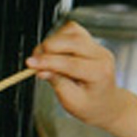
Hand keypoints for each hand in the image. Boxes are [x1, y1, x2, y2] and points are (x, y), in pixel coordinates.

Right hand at [27, 21, 136, 136]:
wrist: (105, 103)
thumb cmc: (91, 105)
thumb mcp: (72, 102)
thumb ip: (57, 83)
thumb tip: (41, 69)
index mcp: (99, 73)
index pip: (71, 63)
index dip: (47, 62)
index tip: (30, 64)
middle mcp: (101, 56)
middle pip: (72, 41)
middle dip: (48, 48)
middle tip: (34, 61)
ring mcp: (97, 46)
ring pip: (72, 32)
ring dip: (53, 42)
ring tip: (44, 57)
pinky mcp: (90, 41)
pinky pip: (72, 30)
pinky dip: (59, 37)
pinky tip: (54, 51)